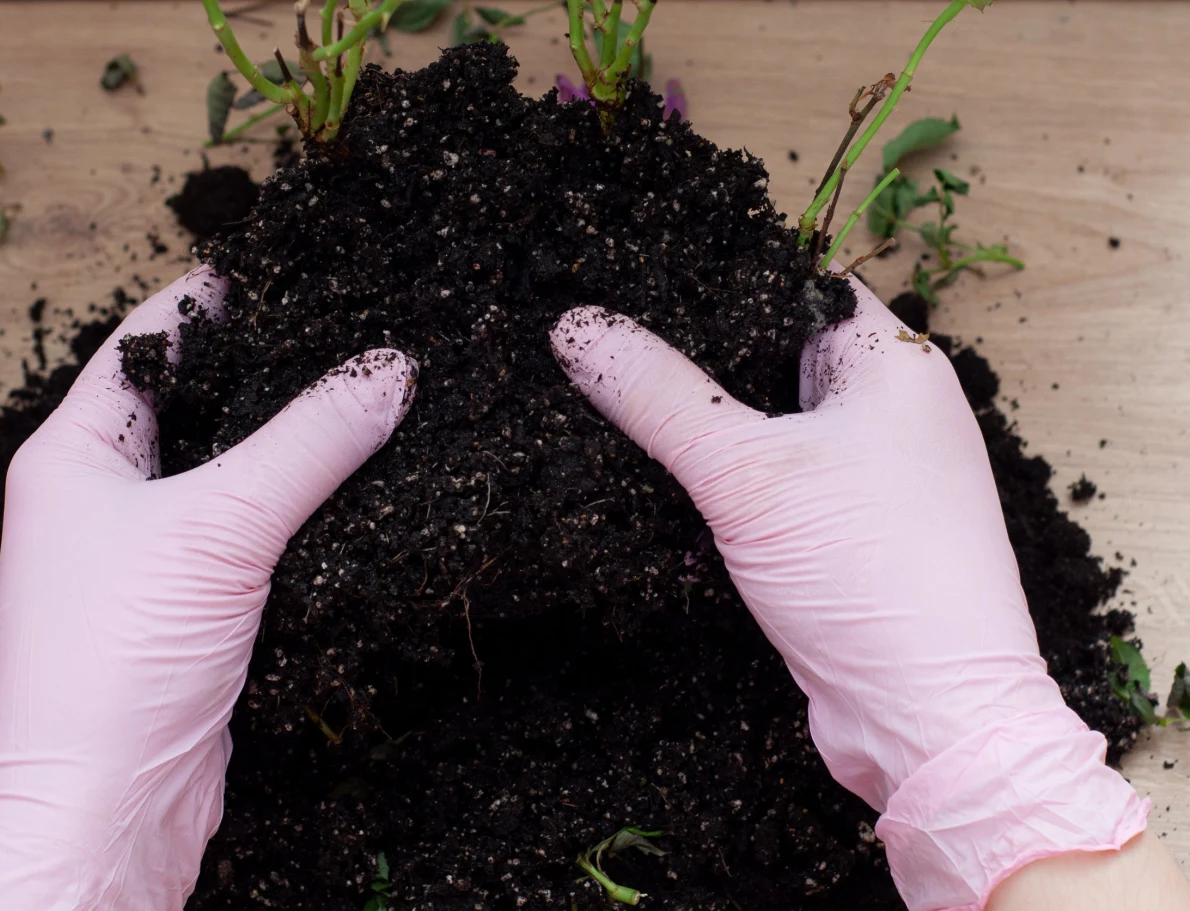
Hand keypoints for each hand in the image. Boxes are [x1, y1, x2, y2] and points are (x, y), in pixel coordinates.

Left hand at [0, 268, 417, 910]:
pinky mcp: (195, 612)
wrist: (110, 812)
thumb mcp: (219, 526)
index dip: (209, 302)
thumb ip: (308, 441)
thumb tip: (389, 370)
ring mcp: (150, 559)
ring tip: (366, 395)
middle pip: (196, 407)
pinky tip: (359, 490)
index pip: (145, 346)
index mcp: (75, 455)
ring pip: (231, 475)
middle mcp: (105, 499)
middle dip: (266, 369)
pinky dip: (301, 512)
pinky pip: (254, 537)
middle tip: (345, 327)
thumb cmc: (117, 662)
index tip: (278, 265)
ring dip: (291, 444)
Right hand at [550, 276, 1146, 910]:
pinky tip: (671, 483)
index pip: (802, 286)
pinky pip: (780, 484)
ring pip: (776, 425)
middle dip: (704, 356)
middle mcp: (895, 411)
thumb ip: (658, 396)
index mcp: (896, 367)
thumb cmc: (871, 577)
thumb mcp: (745, 474)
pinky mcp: (851, 536)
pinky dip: (731, 481)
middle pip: (780, 356)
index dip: (727, 278)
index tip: (646, 278)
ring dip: (714, 425)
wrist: (930, 717)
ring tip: (626, 404)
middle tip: (617, 341)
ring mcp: (876, 476)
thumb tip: (577, 329)